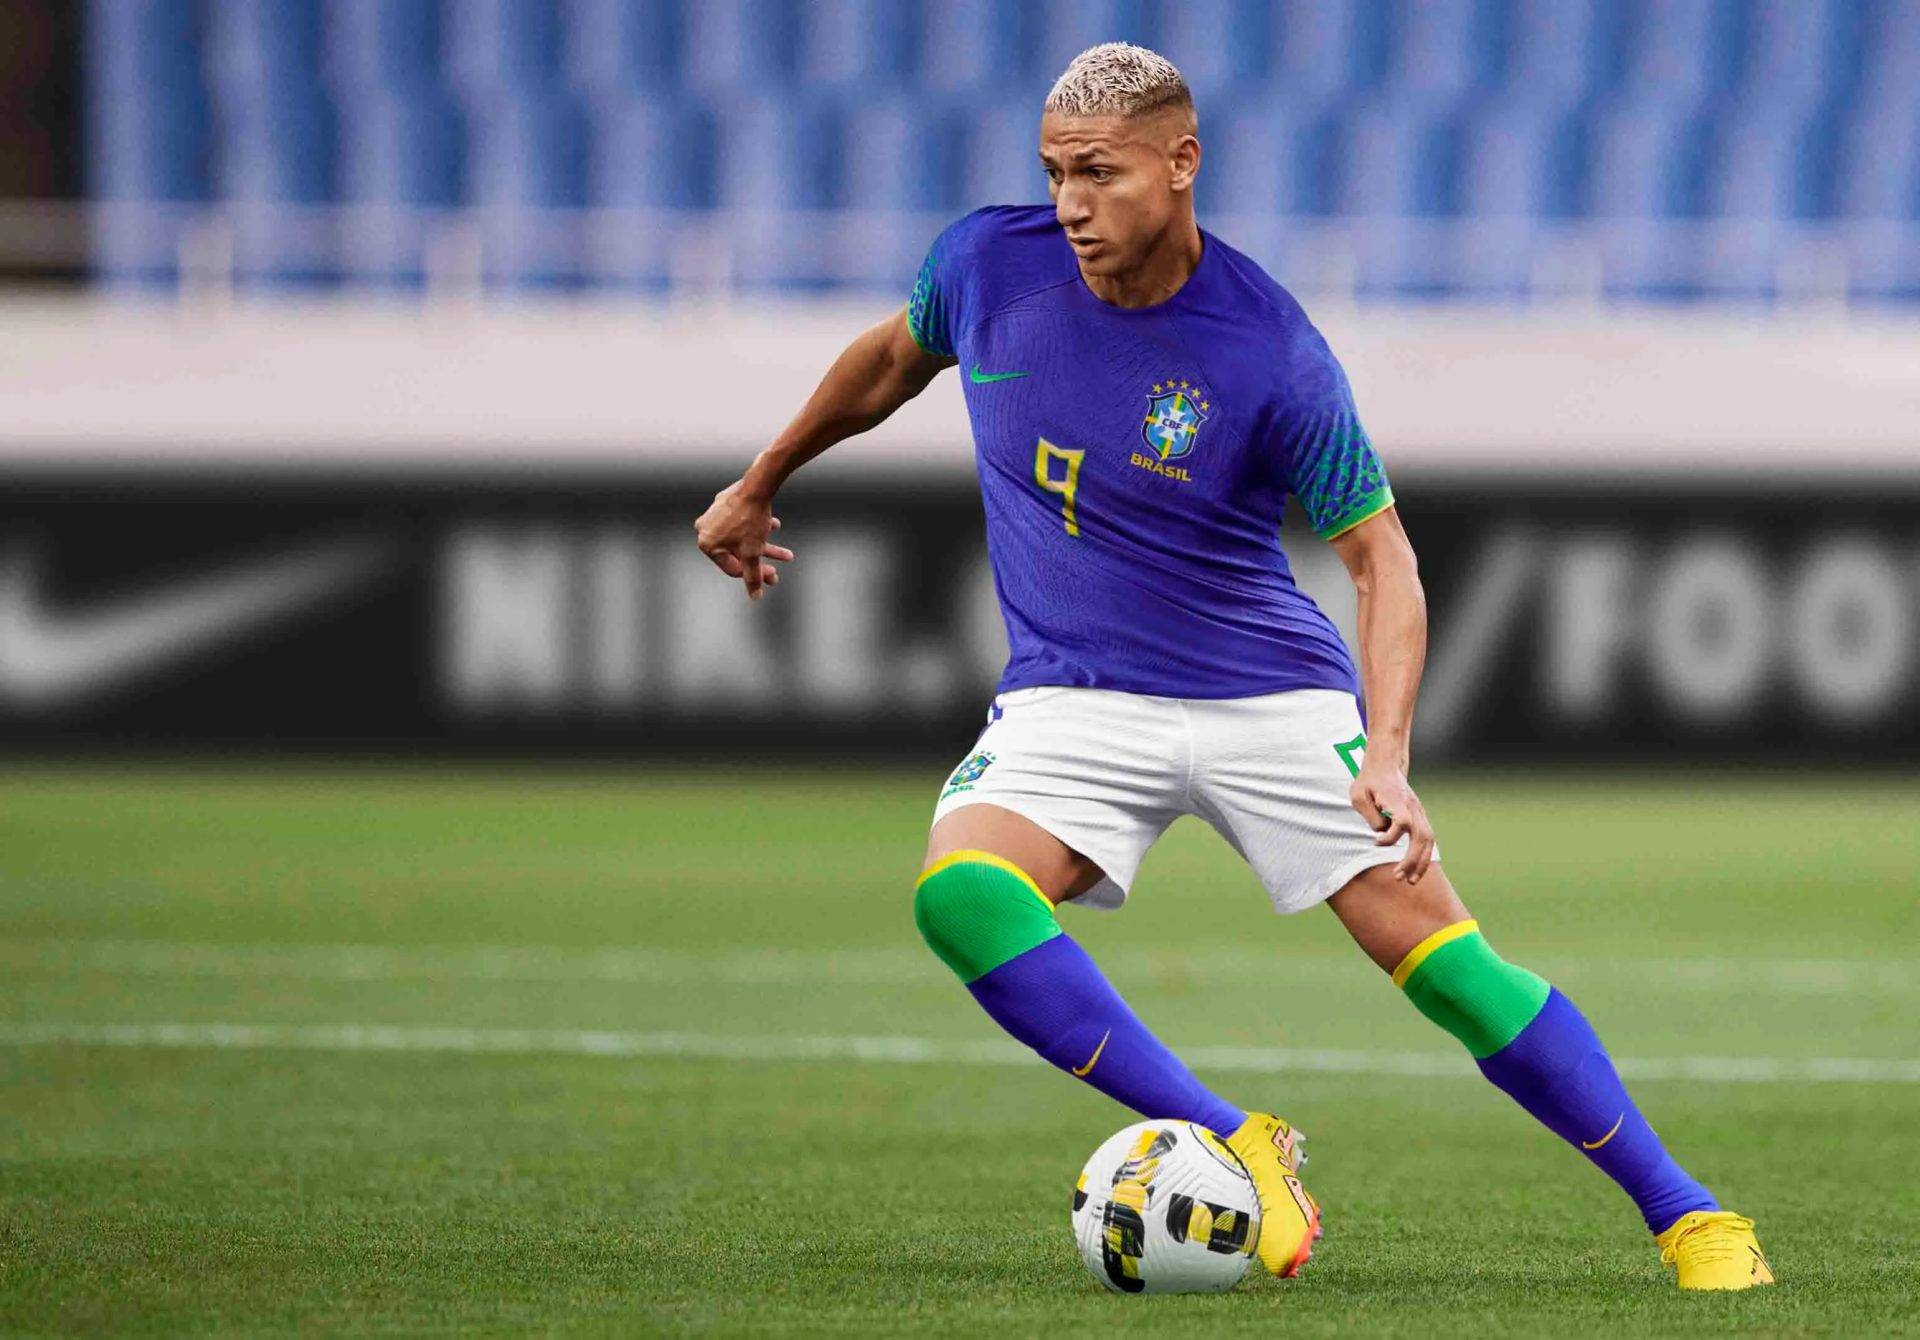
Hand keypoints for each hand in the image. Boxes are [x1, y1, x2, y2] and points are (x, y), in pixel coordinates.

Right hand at [693, 480, 793, 600]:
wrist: (756, 485)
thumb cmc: (750, 520)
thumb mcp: (752, 552)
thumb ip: (753, 576)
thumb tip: (755, 596)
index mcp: (707, 544)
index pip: (732, 568)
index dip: (754, 574)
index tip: (773, 574)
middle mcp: (705, 529)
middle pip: (739, 552)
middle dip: (763, 559)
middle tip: (780, 563)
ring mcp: (714, 514)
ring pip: (743, 537)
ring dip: (765, 544)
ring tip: (785, 551)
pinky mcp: (725, 502)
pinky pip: (742, 521)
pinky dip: (757, 527)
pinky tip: (774, 524)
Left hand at [1349, 756, 1436, 883]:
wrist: (1385, 766)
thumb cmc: (1368, 781)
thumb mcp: (1358, 794)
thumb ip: (1369, 815)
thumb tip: (1380, 833)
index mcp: (1398, 802)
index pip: (1402, 822)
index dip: (1390, 837)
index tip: (1376, 842)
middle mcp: (1413, 808)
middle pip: (1422, 837)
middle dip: (1412, 860)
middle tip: (1398, 878)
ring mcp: (1419, 812)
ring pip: (1429, 840)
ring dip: (1421, 862)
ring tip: (1410, 881)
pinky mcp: (1419, 817)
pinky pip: (1427, 840)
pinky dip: (1423, 856)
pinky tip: (1413, 871)